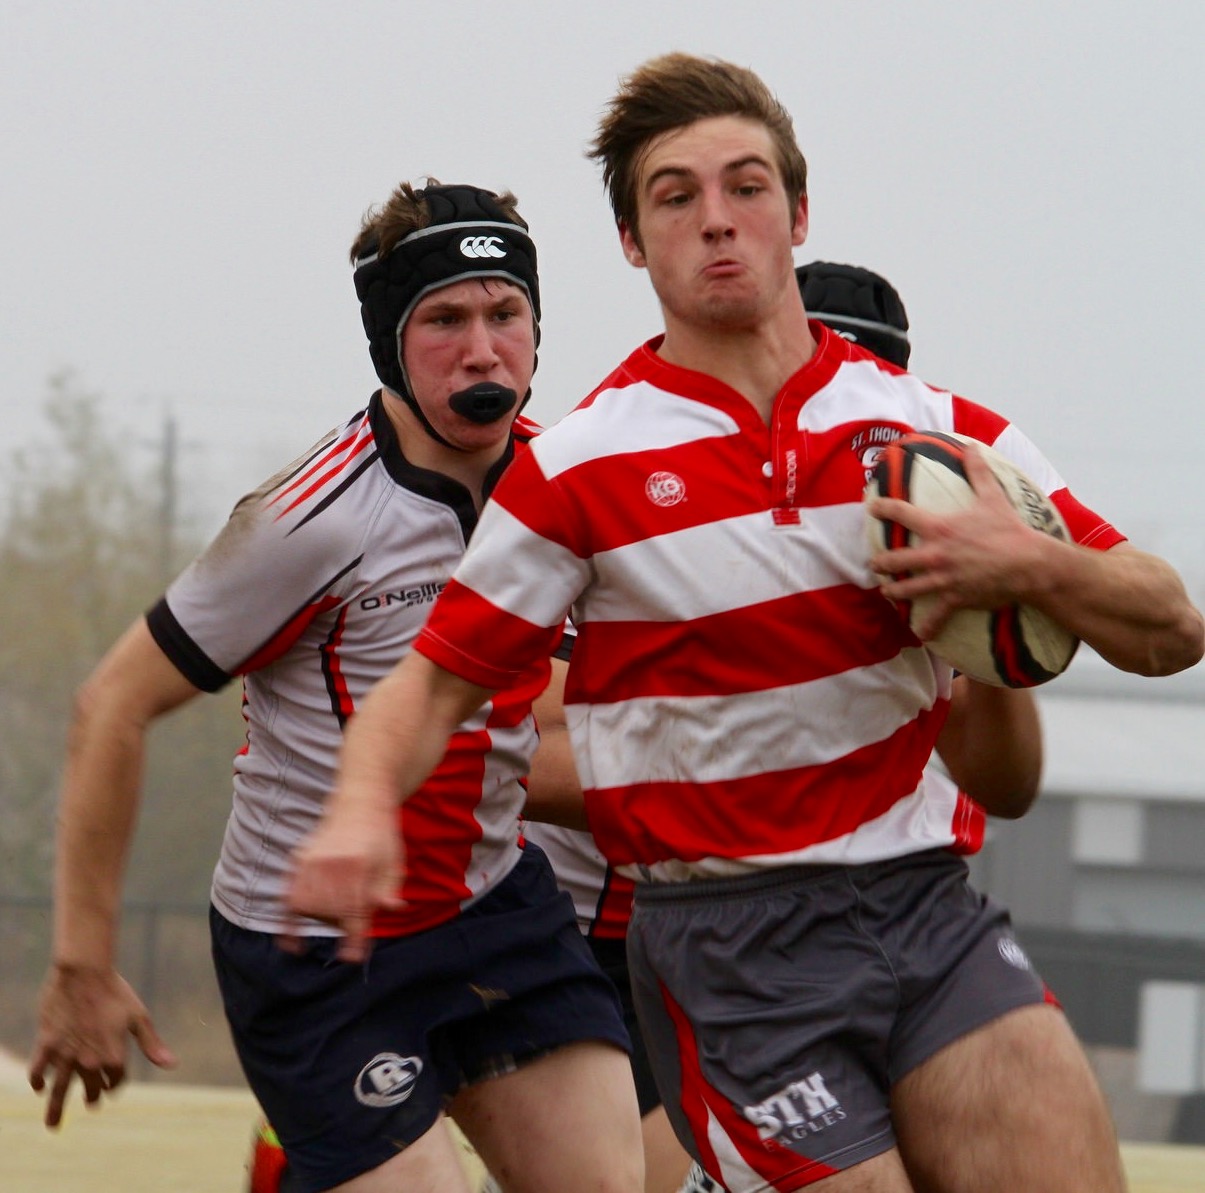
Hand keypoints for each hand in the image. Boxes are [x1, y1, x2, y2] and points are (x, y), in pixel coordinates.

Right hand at [28, 964, 175, 1128]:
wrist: (85, 972)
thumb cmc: (116, 992)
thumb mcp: (138, 1017)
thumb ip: (152, 1045)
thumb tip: (173, 1065)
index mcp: (114, 1056)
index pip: (115, 1081)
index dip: (116, 1083)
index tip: (113, 1083)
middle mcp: (89, 1061)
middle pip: (90, 1088)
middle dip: (92, 1096)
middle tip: (91, 1102)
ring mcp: (66, 1055)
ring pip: (59, 1091)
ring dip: (56, 1110)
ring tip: (53, 1126)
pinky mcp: (47, 1045)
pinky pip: (38, 1071)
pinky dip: (38, 1081)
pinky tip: (39, 1087)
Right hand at [282, 801, 403, 963]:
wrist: (360, 803)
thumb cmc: (381, 837)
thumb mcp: (394, 863)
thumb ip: (390, 889)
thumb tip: (392, 910)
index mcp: (359, 864)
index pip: (355, 910)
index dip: (354, 939)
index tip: (353, 959)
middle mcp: (331, 863)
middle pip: (331, 912)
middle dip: (342, 923)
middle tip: (353, 917)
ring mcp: (311, 861)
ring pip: (307, 908)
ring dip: (321, 918)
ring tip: (334, 910)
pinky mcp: (298, 860)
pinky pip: (288, 897)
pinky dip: (289, 921)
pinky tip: (292, 943)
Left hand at [867, 442, 1050, 638]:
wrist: (1029, 563)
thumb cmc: (1010, 529)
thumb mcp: (992, 496)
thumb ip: (978, 471)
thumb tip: (972, 446)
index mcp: (940, 528)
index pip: (902, 514)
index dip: (882, 508)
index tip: (871, 508)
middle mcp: (935, 554)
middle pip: (895, 559)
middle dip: (880, 563)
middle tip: (873, 564)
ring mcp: (943, 578)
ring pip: (906, 588)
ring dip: (894, 590)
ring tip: (887, 590)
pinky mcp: (954, 598)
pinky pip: (936, 616)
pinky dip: (928, 627)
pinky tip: (920, 634)